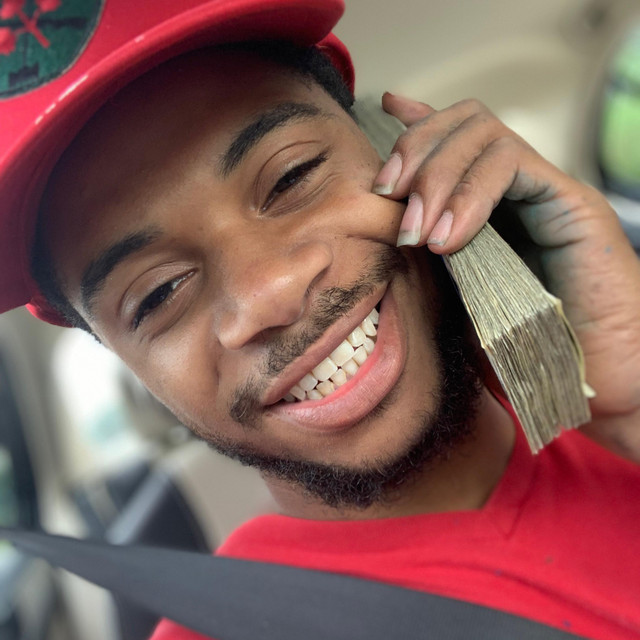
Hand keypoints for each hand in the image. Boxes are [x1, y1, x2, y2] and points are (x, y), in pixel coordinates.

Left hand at [374, 93, 639, 459]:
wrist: (581, 378)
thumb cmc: (514, 345)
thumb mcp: (451, 290)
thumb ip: (427, 248)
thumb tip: (391, 222)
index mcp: (489, 201)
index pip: (455, 135)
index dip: (418, 124)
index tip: (381, 116)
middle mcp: (518, 186)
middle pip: (464, 121)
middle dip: (416, 151)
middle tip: (388, 196)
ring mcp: (546, 190)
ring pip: (486, 134)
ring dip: (437, 177)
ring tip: (419, 234)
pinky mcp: (572, 202)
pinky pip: (514, 165)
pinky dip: (471, 195)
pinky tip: (449, 238)